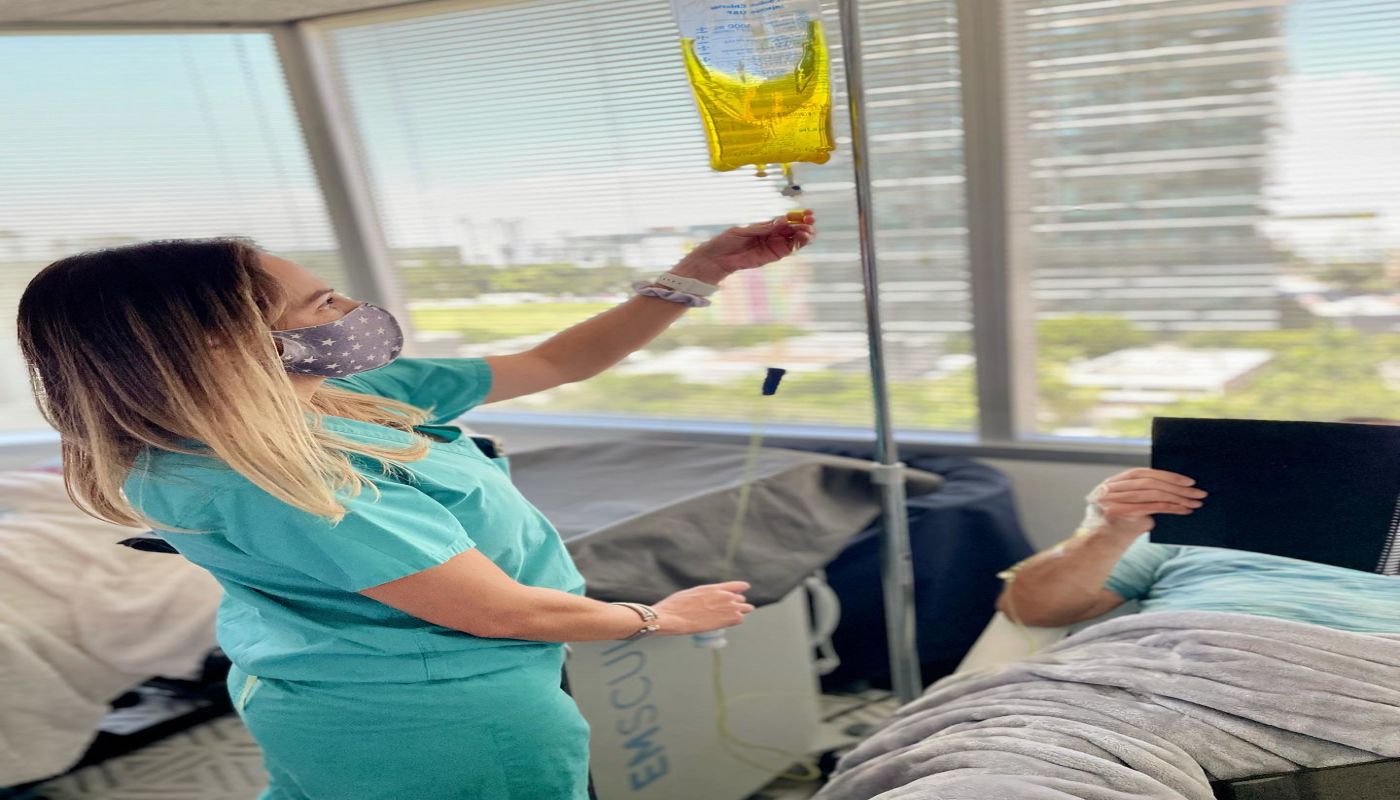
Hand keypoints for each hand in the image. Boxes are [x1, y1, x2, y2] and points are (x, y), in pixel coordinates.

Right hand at [652, 581, 754, 634]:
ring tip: (734, 616)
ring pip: (744, 609)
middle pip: (740, 599)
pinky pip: (739, 619)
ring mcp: (727, 607)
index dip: (741, 588)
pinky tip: (729, 623)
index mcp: (714, 588)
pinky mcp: (727, 620)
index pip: (736, 586)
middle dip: (737, 604)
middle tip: (732, 609)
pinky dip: (735, 621)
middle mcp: (723, 596)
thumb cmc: (676, 606)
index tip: (744, 589)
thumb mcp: (692, 594)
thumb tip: (708, 601)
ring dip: (740, 612)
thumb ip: (705, 596)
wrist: (672, 616)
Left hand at [669, 212, 816, 284]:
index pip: (786, 220)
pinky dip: (797, 244)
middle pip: (793, 229)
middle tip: (811, 221)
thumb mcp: (744, 230)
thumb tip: (782, 221)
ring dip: (804, 235)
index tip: (808, 212)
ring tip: (809, 230)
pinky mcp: (772, 257)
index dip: (798, 216)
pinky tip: (802, 238)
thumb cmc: (726, 240)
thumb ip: (764, 227)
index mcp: (766, 225)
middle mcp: (772, 235)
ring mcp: (773, 246)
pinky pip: (787, 250)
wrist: (717, 258)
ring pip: (793, 240)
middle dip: (804, 225)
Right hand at [1086, 468, 1207, 537]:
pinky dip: (1172, 508)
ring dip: (1179, 497)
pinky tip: (1185, 510)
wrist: (1098, 546)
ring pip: (1154, 493)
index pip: (1142, 473)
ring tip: (1196, 502)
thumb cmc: (1115, 527)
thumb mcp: (1123, 505)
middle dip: (1177, 486)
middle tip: (1198, 492)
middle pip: (1150, 482)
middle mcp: (1110, 489)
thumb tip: (1172, 488)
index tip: (1187, 480)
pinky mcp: (1123, 514)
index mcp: (1110, 483)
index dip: (1166, 475)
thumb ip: (1139, 494)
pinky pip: (1154, 507)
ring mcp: (1114, 500)